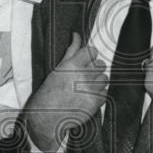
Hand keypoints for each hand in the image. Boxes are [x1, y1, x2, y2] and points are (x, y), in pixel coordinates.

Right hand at [25, 32, 107, 152]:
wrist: (46, 118)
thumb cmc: (49, 92)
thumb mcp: (58, 69)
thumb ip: (71, 51)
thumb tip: (76, 34)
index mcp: (72, 65)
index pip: (93, 51)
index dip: (89, 57)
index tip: (84, 63)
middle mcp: (82, 76)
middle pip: (101, 64)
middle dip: (94, 70)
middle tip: (83, 78)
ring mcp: (90, 90)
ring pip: (105, 79)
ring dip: (98, 83)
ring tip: (85, 89)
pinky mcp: (95, 103)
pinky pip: (105, 93)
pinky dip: (98, 95)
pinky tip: (86, 98)